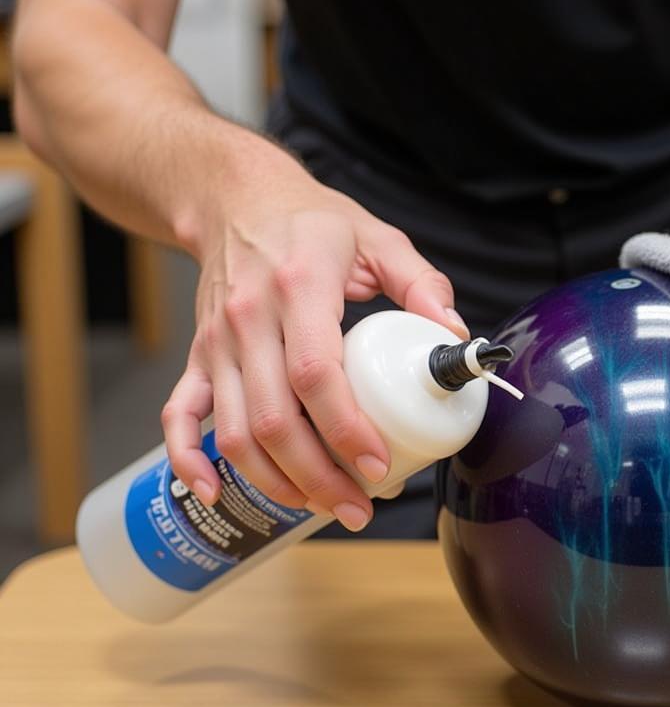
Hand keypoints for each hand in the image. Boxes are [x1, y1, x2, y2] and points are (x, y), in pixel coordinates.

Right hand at [161, 162, 467, 530]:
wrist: (235, 199)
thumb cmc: (311, 221)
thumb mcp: (377, 238)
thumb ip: (422, 285)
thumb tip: (455, 338)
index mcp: (298, 286)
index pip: (315, 373)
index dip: (346, 429)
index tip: (379, 465)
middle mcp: (249, 319)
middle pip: (274, 419)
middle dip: (317, 477)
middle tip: (358, 508)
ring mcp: (216, 341)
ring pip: (233, 430)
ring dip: (274, 482)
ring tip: (319, 507)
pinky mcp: (197, 355)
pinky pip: (178, 415)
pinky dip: (190, 460)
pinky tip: (216, 491)